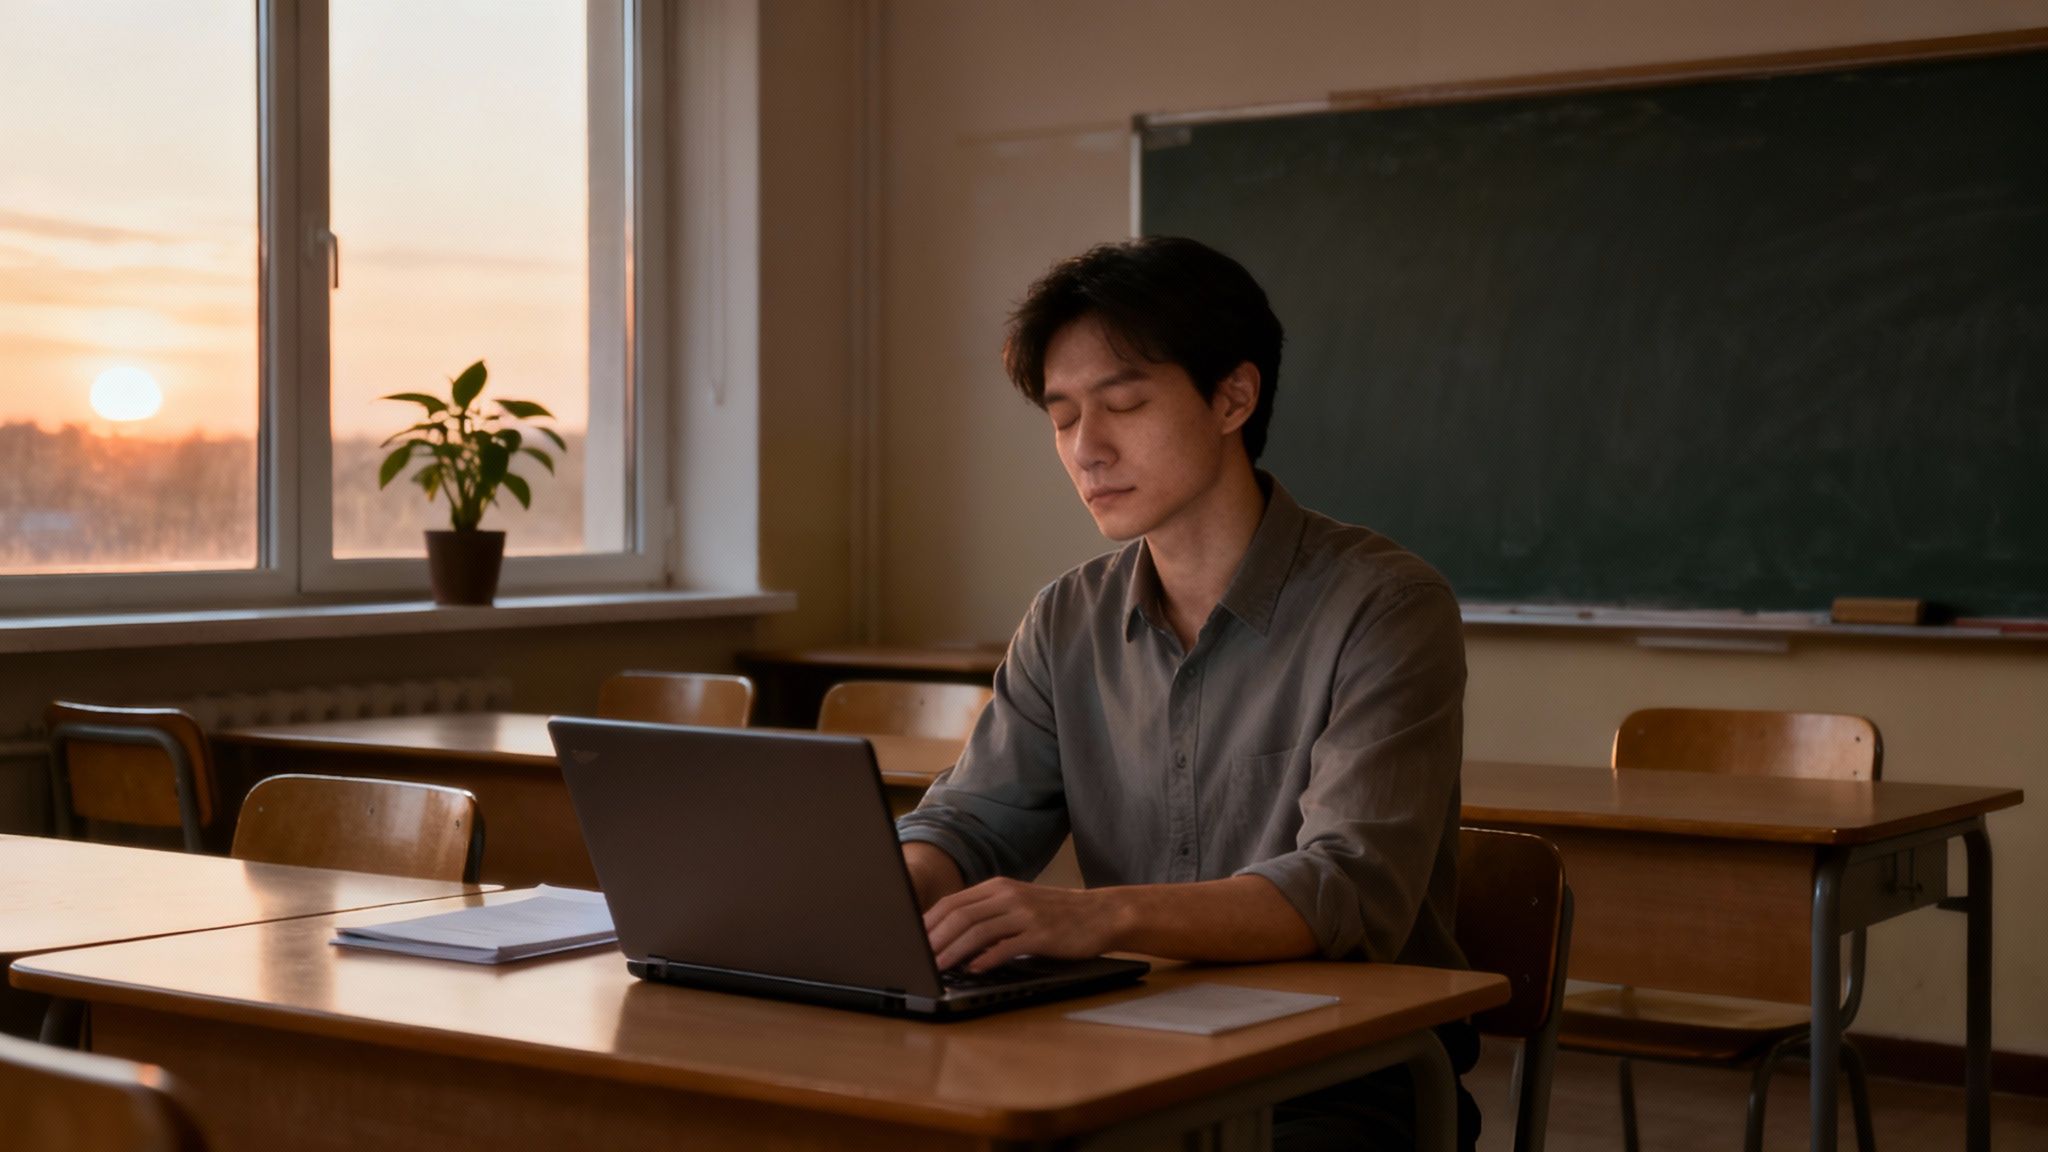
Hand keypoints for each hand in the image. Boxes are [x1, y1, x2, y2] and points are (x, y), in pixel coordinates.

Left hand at [924, 878, 1125, 972]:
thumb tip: (951, 938)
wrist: (1100, 914)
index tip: (912, 941)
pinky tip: (974, 969)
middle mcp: (1008, 896)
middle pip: (960, 915)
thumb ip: (988, 916)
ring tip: (937, 967)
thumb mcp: (1018, 906)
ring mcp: (1025, 913)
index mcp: (998, 888)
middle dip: (934, 939)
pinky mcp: (1041, 934)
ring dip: (953, 950)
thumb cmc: (1056, 914)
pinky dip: (987, 958)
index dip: (929, 923)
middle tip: (917, 958)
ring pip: (978, 930)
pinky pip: (1008, 946)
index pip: (953, 903)